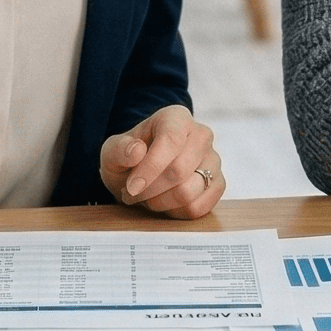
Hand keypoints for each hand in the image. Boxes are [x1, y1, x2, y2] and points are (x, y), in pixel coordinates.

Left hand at [101, 106, 222, 218]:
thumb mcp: (113, 151)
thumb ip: (119, 149)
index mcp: (176, 118)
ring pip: (189, 192)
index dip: (150, 168)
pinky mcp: (218, 184)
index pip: (170, 140)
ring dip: (160, 203)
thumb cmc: (129, 158)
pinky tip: (163, 203)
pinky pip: (198, 208)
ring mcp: (213, 160)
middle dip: (150, 190)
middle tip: (131, 193)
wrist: (143, 171)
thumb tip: (137, 151)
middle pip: (179, 171)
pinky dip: (175, 213)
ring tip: (146, 197)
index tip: (131, 187)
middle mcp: (201, 135)